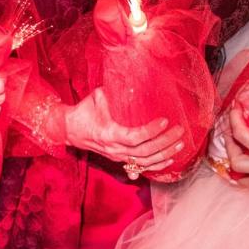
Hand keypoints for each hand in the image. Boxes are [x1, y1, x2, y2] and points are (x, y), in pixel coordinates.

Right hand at [64, 87, 184, 173]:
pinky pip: (140, 167)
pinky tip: (170, 159)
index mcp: (108, 134)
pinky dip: (156, 165)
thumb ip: (115, 92)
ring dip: (164, 154)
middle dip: (165, 142)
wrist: (69, 129)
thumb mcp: (98, 97)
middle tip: (179, 131)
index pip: (134, 137)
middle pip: (144, 152)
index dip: (151, 131)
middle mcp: (114, 149)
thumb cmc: (84, 111)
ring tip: (180, 145)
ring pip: (144, 162)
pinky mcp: (118, 159)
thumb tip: (134, 81)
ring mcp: (116, 156)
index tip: (165, 120)